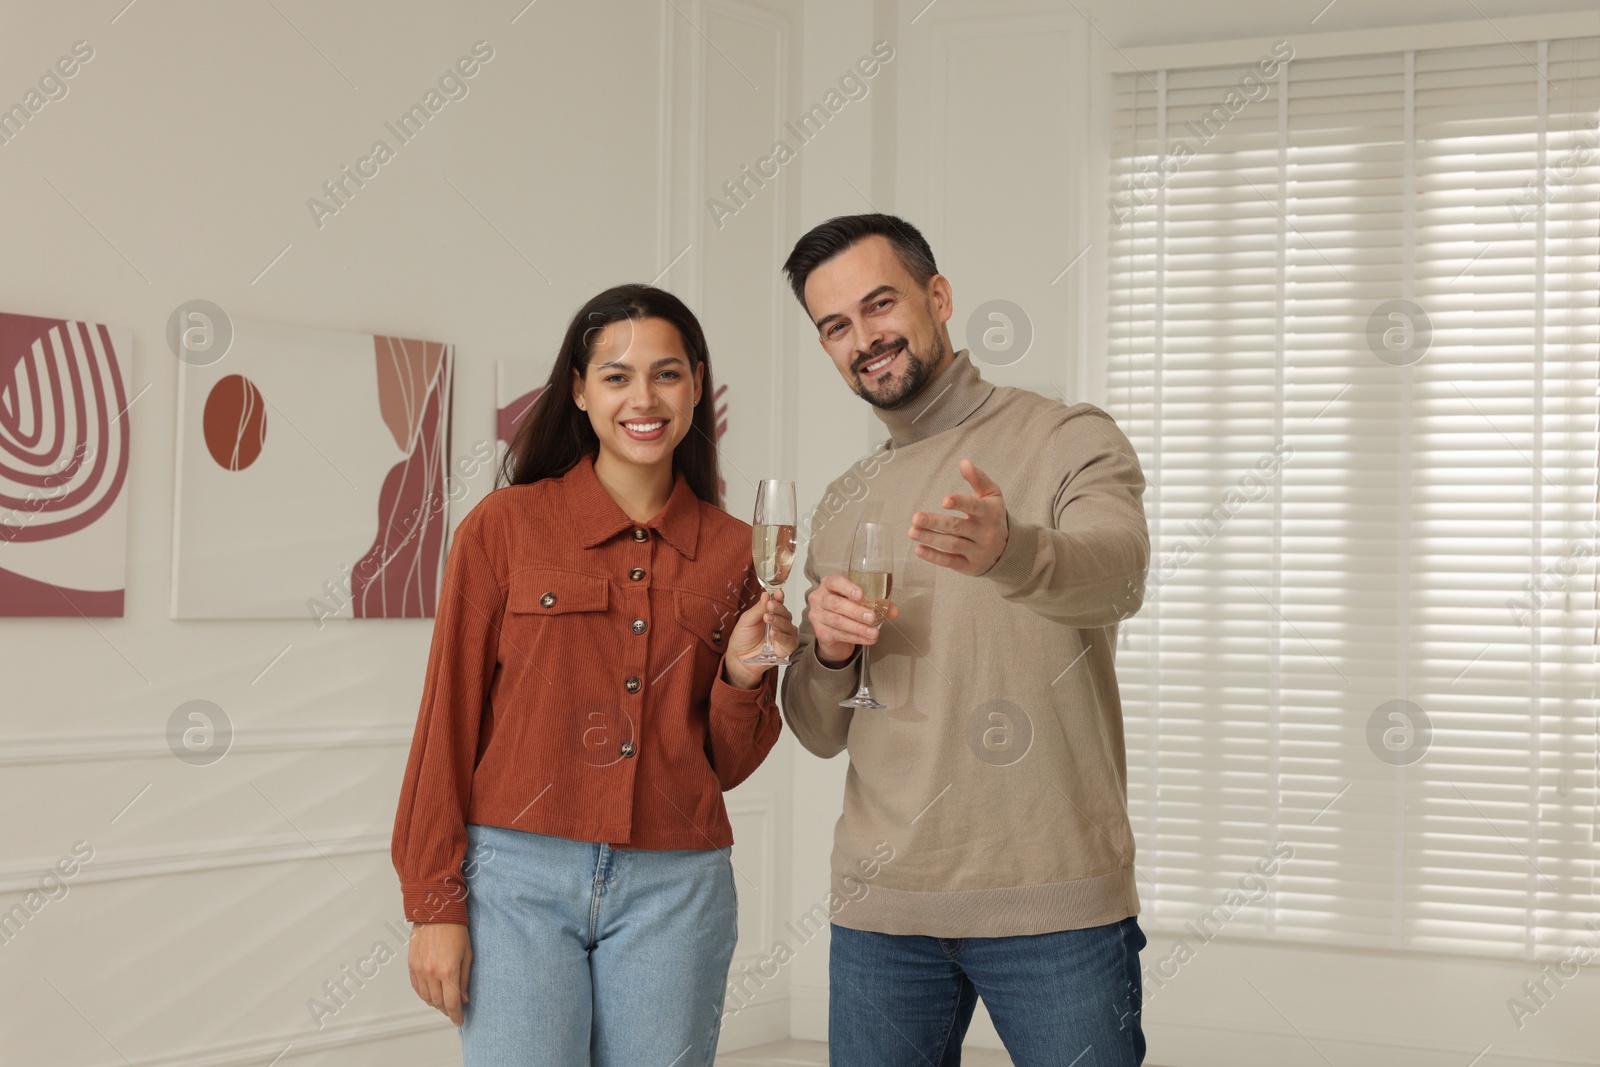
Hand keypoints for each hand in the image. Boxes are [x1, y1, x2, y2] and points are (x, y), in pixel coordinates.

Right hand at [409, 921, 471, 1025]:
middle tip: (453, 1011)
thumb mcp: (467, 954)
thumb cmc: (456, 930)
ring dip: (435, 1003)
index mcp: (448, 970)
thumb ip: (464, 978)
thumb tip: (464, 998)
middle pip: (438, 1002)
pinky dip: (423, 994)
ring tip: (443, 1003)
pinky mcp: (411, 965)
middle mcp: (432, 973)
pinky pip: (416, 987)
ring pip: (426, 997)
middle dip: (447, 1010)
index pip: (451, 1003)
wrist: (436, 913)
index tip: (459, 1021)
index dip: (455, 1015)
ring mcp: (419, 969)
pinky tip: (431, 994)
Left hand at [721, 589, 797, 687]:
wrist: (738, 659)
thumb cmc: (742, 639)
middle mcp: (780, 623)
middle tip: (770, 606)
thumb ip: (758, 609)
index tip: (778, 593)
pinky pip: (789, 640)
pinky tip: (774, 633)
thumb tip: (766, 595)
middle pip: (786, 613)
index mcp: (770, 614)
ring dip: (779, 621)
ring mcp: (784, 635)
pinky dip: (782, 636)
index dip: (779, 598)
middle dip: (778, 609)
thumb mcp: (746, 620)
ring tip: (768, 619)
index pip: (778, 603)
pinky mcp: (787, 648)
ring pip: (789, 625)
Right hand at [806, 573, 901, 667]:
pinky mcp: (821, 632)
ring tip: (873, 632)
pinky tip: (868, 640)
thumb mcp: (860, 602)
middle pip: (836, 604)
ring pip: (838, 621)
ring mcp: (817, 616)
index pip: (835, 582)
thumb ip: (877, 604)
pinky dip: (856, 638)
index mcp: (829, 585)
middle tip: (871, 617)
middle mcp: (819, 598)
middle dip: (856, 611)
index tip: (861, 594)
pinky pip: (840, 635)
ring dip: (858, 628)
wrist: (833, 631)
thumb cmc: (846, 610)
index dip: (847, 587)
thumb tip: (894, 611)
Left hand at [909, 458, 1008, 575]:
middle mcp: (985, 533)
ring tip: (912, 531)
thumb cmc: (993, 516)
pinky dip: (934, 557)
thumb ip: (978, 478)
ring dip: (930, 539)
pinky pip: (950, 562)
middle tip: (916, 517)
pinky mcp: (969, 566)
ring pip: (952, 545)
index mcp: (990, 513)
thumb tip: (964, 462)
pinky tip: (918, 549)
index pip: (975, 507)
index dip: (960, 503)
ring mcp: (978, 551)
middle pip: (957, 527)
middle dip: (935, 522)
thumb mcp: (992, 495)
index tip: (944, 500)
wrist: (1008, 550)